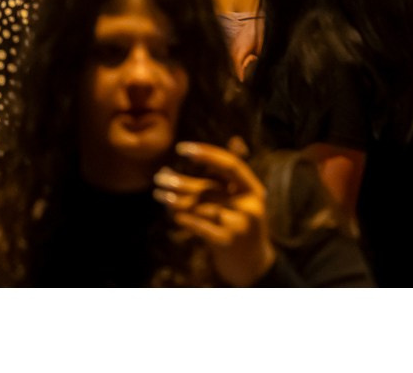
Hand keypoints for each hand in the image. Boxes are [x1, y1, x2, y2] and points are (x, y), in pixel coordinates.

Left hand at [156, 141, 275, 286]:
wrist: (252, 265)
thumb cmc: (238, 224)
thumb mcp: (238, 199)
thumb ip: (220, 177)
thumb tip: (193, 150)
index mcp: (254, 190)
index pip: (231, 165)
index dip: (207, 153)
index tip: (181, 148)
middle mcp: (251, 206)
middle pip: (210, 188)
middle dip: (181, 182)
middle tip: (159, 177)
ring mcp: (241, 226)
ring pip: (201, 206)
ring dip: (177, 201)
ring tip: (159, 195)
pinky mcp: (228, 242)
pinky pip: (200, 226)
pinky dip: (185, 218)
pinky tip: (173, 214)